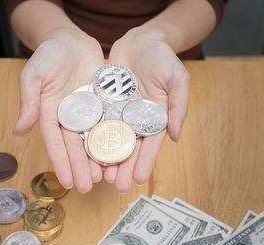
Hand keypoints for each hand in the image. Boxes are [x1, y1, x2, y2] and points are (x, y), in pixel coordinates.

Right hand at [13, 28, 103, 192]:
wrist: (70, 39)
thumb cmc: (47, 55)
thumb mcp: (33, 76)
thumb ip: (29, 103)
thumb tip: (18, 131)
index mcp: (50, 115)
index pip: (56, 144)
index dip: (61, 163)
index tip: (66, 182)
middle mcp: (70, 118)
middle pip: (76, 147)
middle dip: (81, 168)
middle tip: (88, 187)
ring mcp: (89, 112)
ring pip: (94, 140)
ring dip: (99, 159)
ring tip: (105, 178)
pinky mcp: (104, 104)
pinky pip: (111, 122)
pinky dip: (115, 137)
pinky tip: (121, 153)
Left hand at [105, 26, 190, 192]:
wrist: (142, 40)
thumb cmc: (164, 59)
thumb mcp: (178, 80)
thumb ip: (178, 107)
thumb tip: (175, 136)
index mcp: (155, 118)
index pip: (150, 145)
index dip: (144, 162)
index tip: (137, 179)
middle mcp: (136, 119)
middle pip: (129, 147)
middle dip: (123, 167)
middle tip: (115, 186)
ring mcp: (118, 112)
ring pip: (111, 139)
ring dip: (106, 158)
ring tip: (100, 176)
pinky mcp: (103, 103)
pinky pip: (96, 121)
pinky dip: (91, 137)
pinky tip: (85, 152)